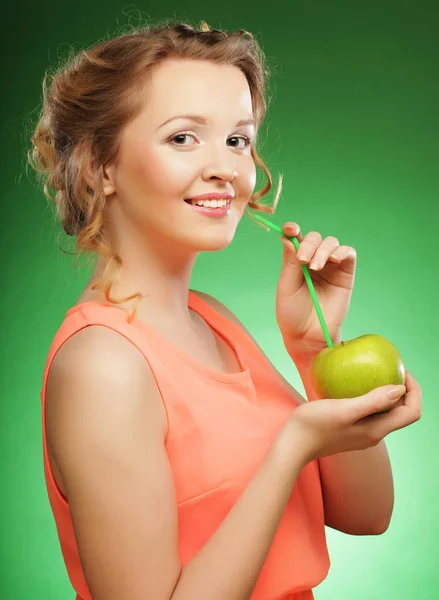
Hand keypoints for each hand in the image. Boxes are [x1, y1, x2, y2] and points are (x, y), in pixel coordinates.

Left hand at [276, 222, 356, 358]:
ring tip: (315, 267)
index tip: (291, 229)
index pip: (295, 238)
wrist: (308, 336)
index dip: (293, 229)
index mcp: (296, 262)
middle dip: (308, 244)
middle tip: (303, 261)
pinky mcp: (346, 274)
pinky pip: (348, 254)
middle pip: (314, 237)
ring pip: (330, 242)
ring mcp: (331, 266)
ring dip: (323, 250)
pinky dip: (342, 251)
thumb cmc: (292, 313)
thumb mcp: (286, 286)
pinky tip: (333, 260)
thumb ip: (289, 262)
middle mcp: (313, 260)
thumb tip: (287, 237)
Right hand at [285, 370, 421, 465]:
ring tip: (374, 371)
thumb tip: (400, 389)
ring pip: (385, 411)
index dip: (414, 391)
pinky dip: (370, 396)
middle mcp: (374, 434)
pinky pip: (369, 411)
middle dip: (403, 389)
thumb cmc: (315, 425)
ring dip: (386, 392)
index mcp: (377, 430)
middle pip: (402, 412)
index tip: (401, 371)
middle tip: (390, 367)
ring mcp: (362, 433)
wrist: (293, 444)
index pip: (412, 412)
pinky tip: (354, 384)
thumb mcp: (344, 410)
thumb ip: (373, 401)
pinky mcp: (350, 429)